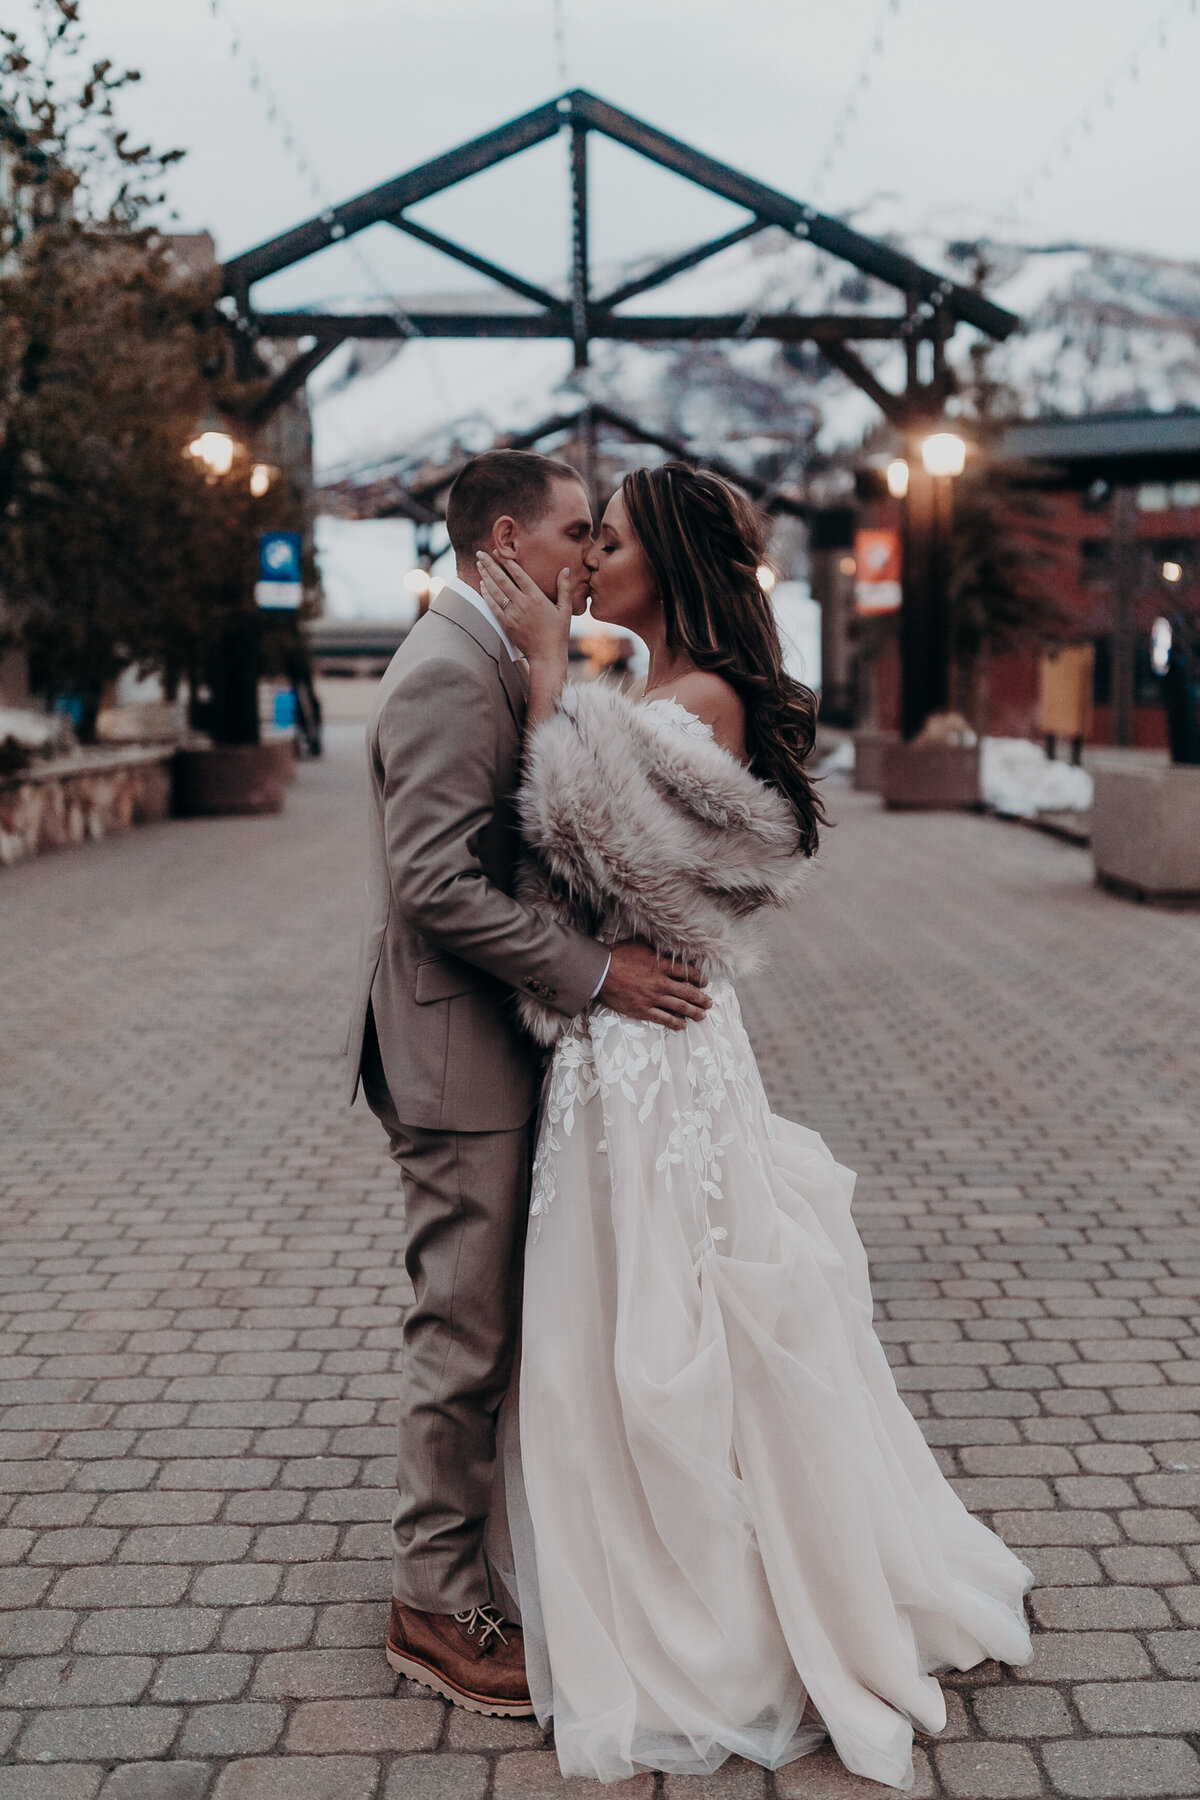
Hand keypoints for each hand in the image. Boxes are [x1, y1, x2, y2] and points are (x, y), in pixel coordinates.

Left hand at [477, 551, 570, 667]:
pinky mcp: (506, 623)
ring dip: (485, 576)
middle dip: (489, 565)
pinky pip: (492, 606)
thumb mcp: (565, 609)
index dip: (507, 562)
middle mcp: (522, 604)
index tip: (498, 551)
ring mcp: (512, 614)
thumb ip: (564, 588)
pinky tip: (482, 585)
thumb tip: (565, 569)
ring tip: (479, 564)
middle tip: (480, 553)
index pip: (518, 574)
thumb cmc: (558, 633)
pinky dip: (486, 594)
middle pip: (501, 580)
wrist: (546, 655)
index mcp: (537, 597)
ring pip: (494, 591)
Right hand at [599, 941, 710, 1030]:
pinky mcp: (643, 1010)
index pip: (688, 972)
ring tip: (702, 1015)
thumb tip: (665, 942)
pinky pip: (664, 1018)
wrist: (600, 972)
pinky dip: (675, 1022)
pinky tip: (682, 1024)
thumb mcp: (640, 944)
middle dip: (702, 998)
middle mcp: (661, 983)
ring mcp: (653, 998)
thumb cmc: (617, 955)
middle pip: (688, 992)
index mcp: (661, 966)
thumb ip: (655, 947)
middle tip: (709, 1002)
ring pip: (680, 1007)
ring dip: (694, 1012)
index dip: (699, 978)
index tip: (704, 982)